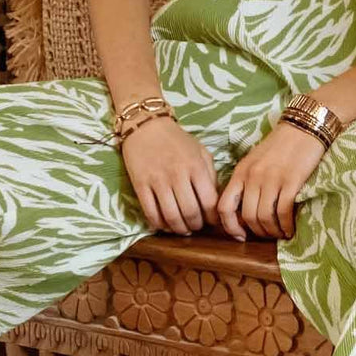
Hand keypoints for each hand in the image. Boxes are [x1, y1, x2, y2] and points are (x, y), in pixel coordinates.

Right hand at [120, 116, 221, 235]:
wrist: (146, 126)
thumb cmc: (177, 140)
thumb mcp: (200, 151)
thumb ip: (210, 175)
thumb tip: (215, 201)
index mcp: (196, 166)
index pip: (209, 202)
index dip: (213, 217)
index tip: (212, 221)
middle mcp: (177, 174)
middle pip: (191, 213)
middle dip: (196, 225)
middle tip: (197, 227)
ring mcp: (157, 180)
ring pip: (171, 216)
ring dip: (179, 228)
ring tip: (183, 229)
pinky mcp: (140, 184)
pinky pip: (150, 212)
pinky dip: (159, 224)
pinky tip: (165, 225)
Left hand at [217, 120, 326, 241]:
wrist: (304, 127)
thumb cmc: (280, 145)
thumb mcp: (255, 160)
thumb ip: (246, 181)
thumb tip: (243, 211)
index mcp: (240, 172)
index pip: (224, 206)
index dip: (229, 226)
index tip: (240, 235)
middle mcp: (253, 177)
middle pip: (247, 216)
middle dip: (257, 232)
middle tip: (267, 235)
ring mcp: (271, 179)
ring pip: (264, 217)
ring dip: (272, 231)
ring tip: (280, 234)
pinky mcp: (291, 181)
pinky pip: (283, 212)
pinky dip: (286, 226)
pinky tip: (290, 229)